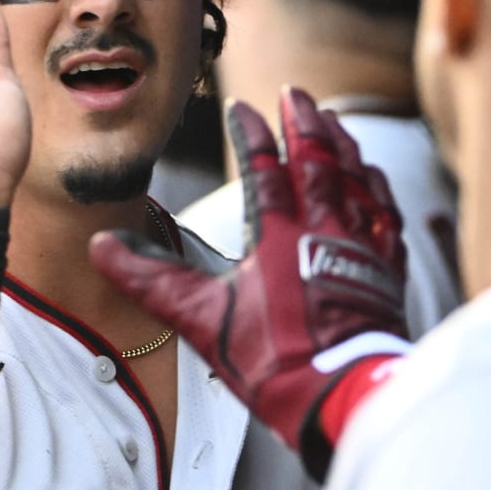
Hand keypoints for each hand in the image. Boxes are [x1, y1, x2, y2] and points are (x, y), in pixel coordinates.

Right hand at [88, 87, 408, 465]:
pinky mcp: (387, 269)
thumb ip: (152, 280)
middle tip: (296, 94)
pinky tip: (373, 177)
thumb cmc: (273, 361)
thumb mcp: (202, 320)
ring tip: (333, 120)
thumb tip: (103, 246)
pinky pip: (386, 213)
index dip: (252, 133)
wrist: (342, 395)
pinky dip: (377, 188)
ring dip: (343, 145)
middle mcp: (326, 230)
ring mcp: (362, 246)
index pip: (264, 168)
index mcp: (280, 235)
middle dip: (305, 122)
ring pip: (355, 179)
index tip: (243, 107)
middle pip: (317, 160)